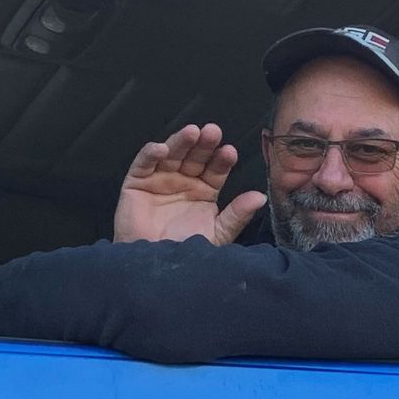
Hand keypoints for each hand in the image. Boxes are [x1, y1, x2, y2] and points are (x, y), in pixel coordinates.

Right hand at [114, 121, 264, 245]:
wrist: (155, 266)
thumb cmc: (185, 250)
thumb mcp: (217, 234)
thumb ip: (237, 215)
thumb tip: (261, 197)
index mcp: (204, 190)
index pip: (216, 169)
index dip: (222, 160)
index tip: (230, 152)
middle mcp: (183, 180)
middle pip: (195, 156)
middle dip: (204, 145)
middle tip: (212, 132)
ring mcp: (160, 179)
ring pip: (172, 154)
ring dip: (181, 142)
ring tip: (192, 132)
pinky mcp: (136, 182)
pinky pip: (143, 164)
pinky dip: (150, 153)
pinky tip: (161, 148)